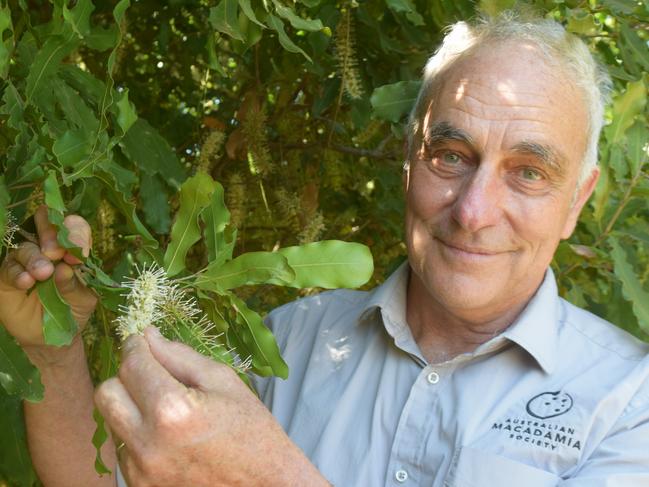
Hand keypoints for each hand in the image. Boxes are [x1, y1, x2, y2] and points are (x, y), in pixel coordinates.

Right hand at [0, 206, 96, 348]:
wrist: (51, 336)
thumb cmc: (73, 311)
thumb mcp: (83, 301)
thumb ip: (76, 285)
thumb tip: (65, 268)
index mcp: (72, 251)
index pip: (75, 229)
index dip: (77, 233)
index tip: (79, 251)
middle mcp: (48, 250)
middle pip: (47, 227)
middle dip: (51, 234)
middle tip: (54, 252)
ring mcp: (26, 260)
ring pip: (26, 247)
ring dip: (34, 258)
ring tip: (42, 274)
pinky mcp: (8, 275)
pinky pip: (9, 267)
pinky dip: (17, 273)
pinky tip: (25, 282)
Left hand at [95, 327, 329, 486]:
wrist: (265, 484)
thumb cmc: (252, 430)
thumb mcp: (224, 382)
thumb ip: (181, 356)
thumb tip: (149, 335)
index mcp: (173, 410)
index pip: (133, 365)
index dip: (135, 345)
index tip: (141, 339)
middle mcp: (148, 443)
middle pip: (107, 393)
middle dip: (126, 376)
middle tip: (151, 373)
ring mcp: (140, 469)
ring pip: (112, 419)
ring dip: (132, 406)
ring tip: (168, 410)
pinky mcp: (139, 485)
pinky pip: (125, 447)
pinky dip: (140, 434)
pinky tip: (170, 437)